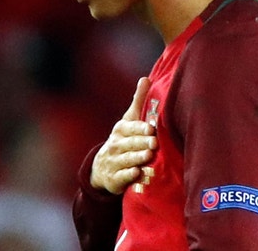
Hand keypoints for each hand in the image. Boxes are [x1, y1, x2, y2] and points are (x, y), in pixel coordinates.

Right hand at [90, 77, 157, 194]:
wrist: (103, 166)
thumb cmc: (124, 139)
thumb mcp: (129, 120)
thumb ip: (138, 101)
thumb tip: (146, 78)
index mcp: (121, 129)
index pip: (131, 127)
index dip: (140, 128)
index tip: (152, 128)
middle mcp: (116, 145)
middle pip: (130, 143)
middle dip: (142, 143)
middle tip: (154, 142)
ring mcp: (114, 162)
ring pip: (127, 159)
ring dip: (137, 158)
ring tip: (148, 156)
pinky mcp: (115, 179)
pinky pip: (122, 177)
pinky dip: (129, 175)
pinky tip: (137, 173)